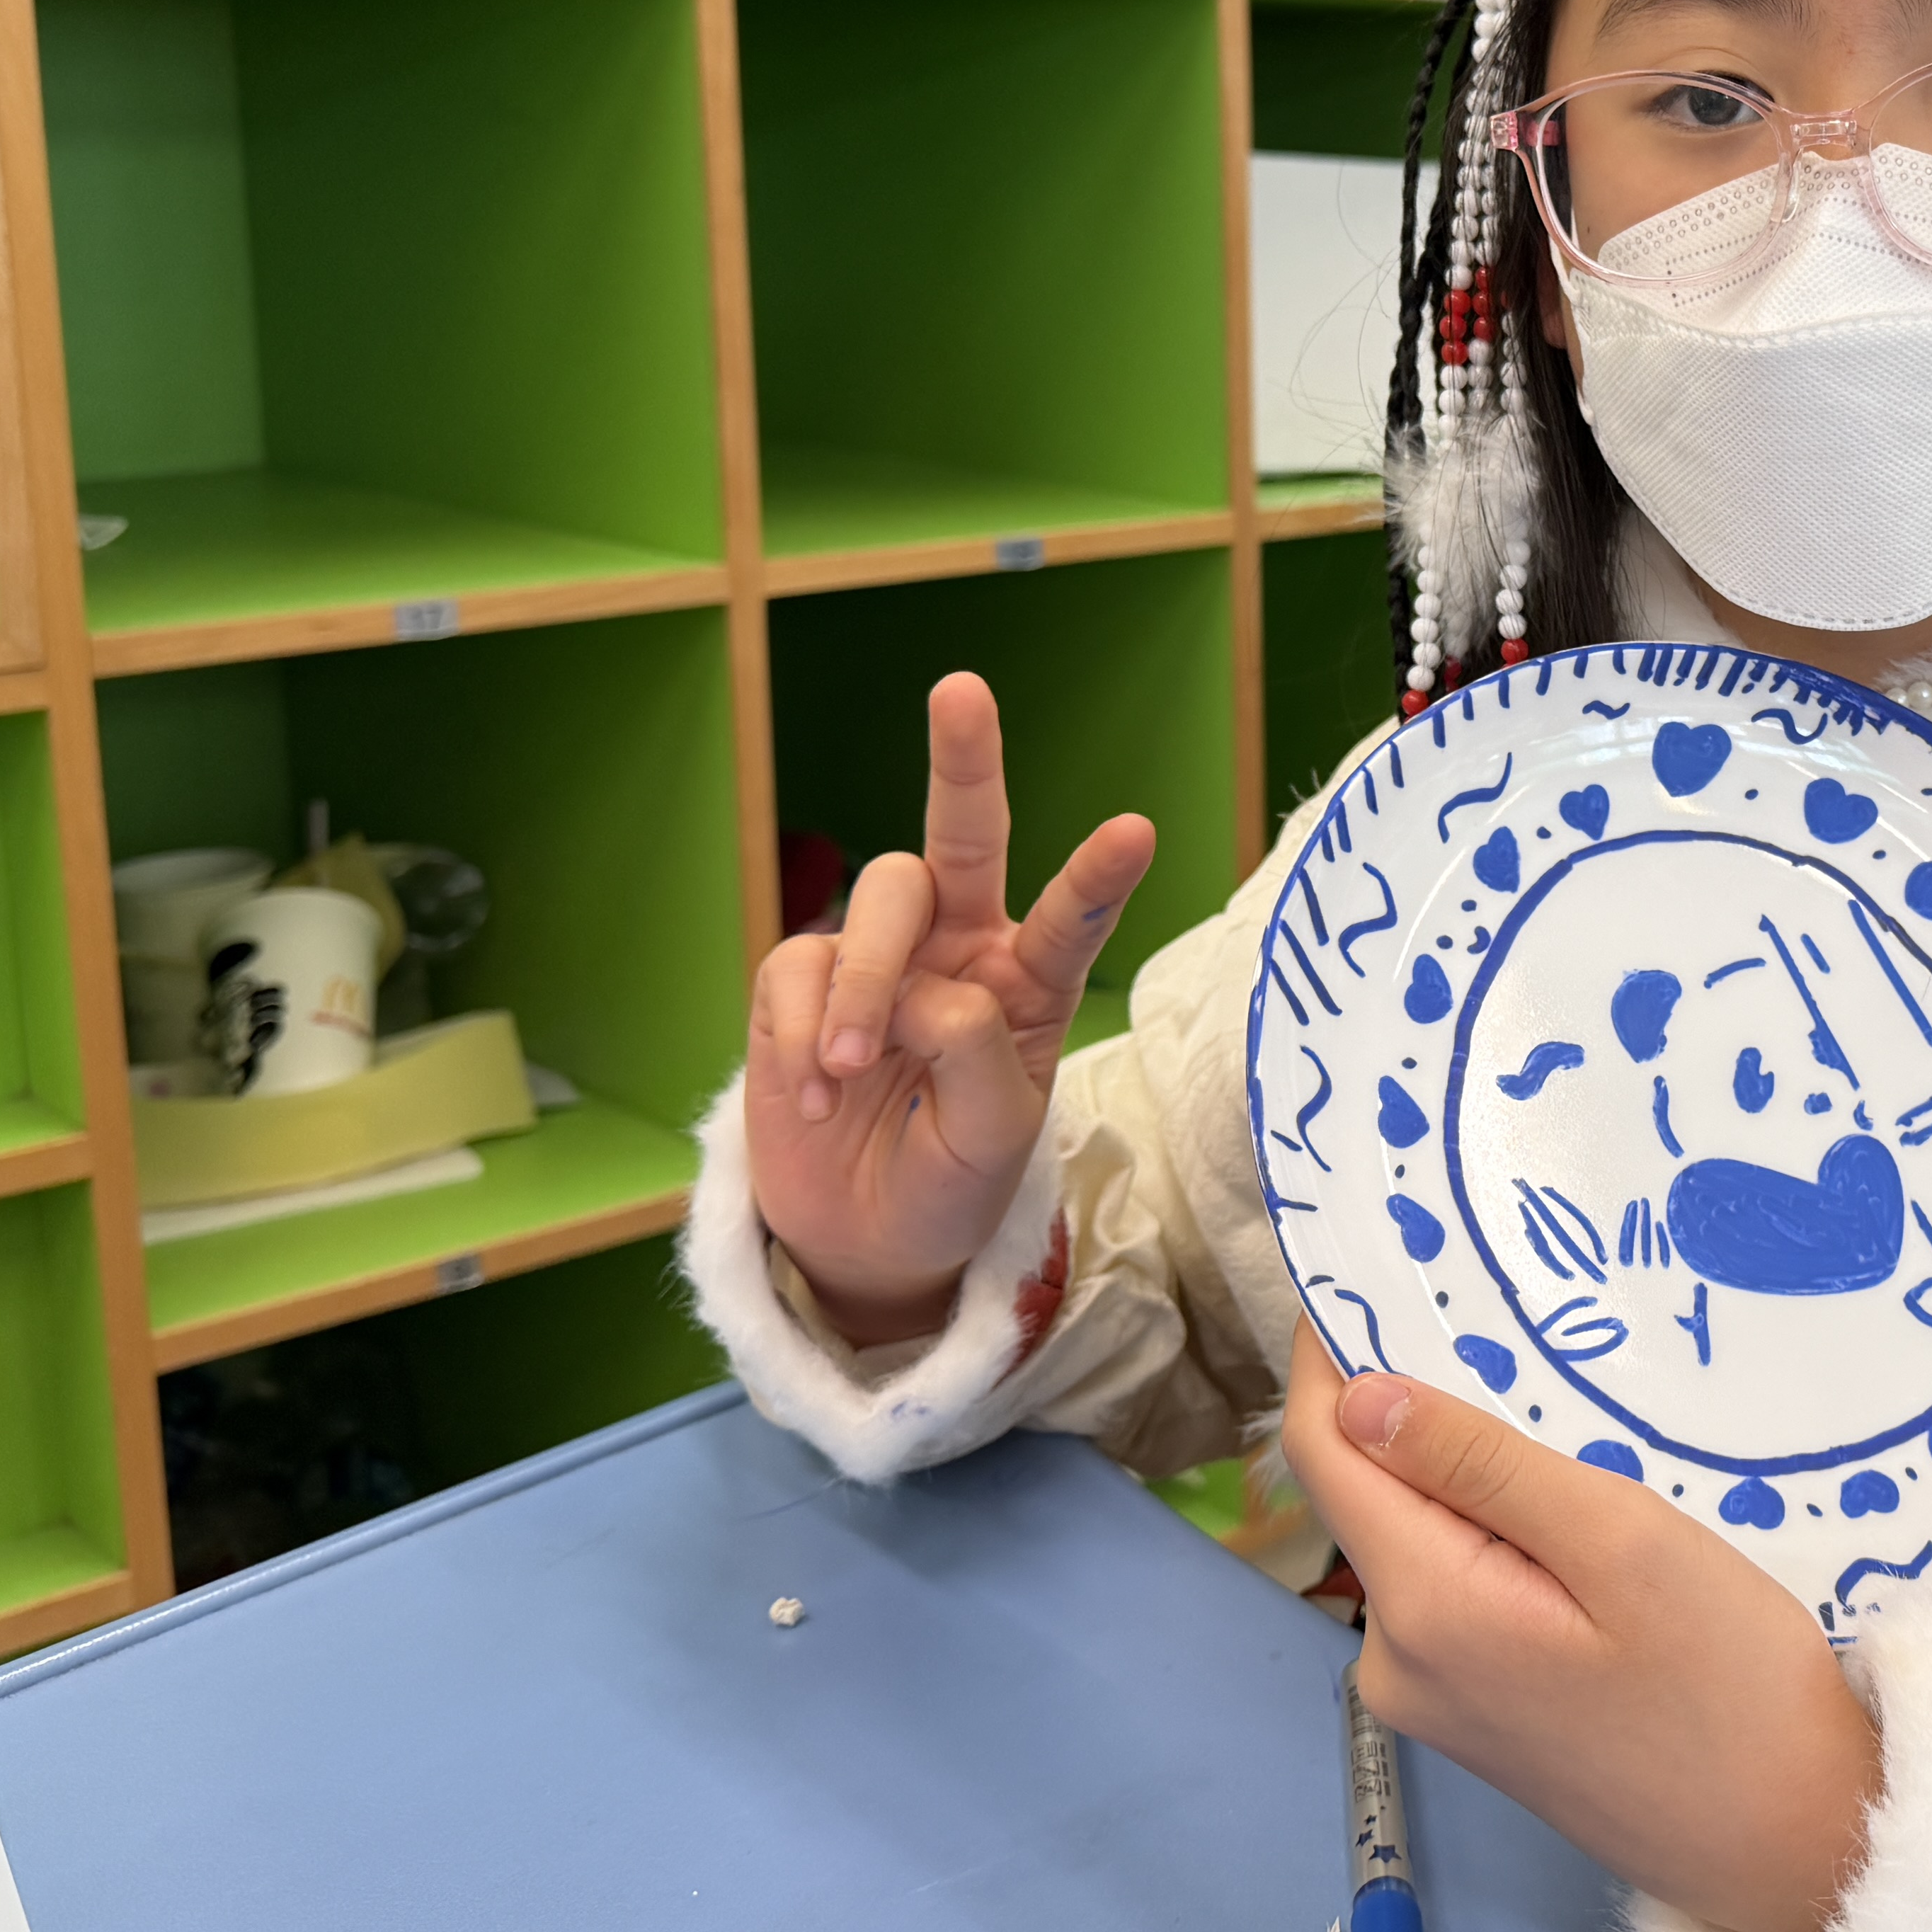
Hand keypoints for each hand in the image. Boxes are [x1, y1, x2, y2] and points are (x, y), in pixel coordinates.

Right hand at [743, 672, 1157, 1342]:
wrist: (862, 1240)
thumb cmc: (950, 1183)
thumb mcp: (993, 1142)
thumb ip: (978, 1056)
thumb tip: (924, 991)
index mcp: (1030, 983)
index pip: (1069, 918)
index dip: (1096, 876)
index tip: (1135, 831)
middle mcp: (961, 948)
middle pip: (965, 835)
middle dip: (964, 760)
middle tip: (960, 691)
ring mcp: (881, 957)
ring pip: (880, 902)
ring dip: (864, 980)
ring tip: (850, 1067)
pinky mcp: (800, 981)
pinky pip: (796, 969)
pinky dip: (803, 1032)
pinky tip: (814, 1093)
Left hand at [1284, 1322, 1880, 1931]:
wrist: (1796, 1841)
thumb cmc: (1731, 1684)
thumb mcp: (1622, 1541)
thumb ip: (1481, 1467)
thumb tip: (1357, 1397)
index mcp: (1421, 1608)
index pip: (1324, 1448)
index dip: (1332, 1350)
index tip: (1373, 1264)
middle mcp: (1394, 1660)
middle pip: (1370, 1491)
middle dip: (1416, 1405)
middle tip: (1503, 1319)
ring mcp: (1433, 1698)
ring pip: (1418, 1539)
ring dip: (1465, 1473)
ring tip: (1559, 1411)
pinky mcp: (1477, 1718)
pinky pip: (1455, 1591)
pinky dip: (1493, 1536)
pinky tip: (1572, 1513)